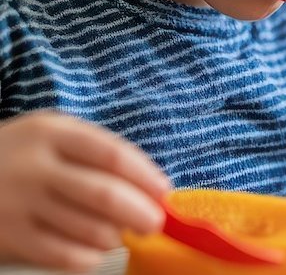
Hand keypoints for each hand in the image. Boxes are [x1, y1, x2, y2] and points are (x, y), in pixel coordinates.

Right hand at [0, 112, 170, 270]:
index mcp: (50, 133)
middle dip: (142, 214)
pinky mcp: (8, 237)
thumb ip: (98, 155)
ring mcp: (18, 205)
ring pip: (91, 231)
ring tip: (114, 233)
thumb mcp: (51, 137)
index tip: (164, 193)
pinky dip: (90, 257)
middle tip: (153, 223)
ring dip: (115, 236)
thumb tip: (154, 190)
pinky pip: (67, 257)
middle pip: (106, 196)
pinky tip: (90, 250)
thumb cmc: (20, 158)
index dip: (146, 178)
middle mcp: (33, 167)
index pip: (113, 155)